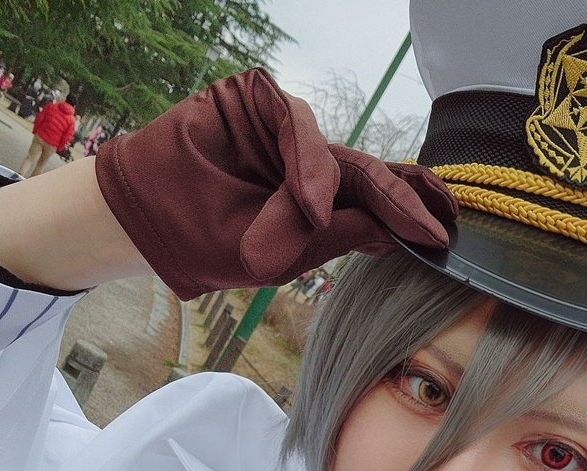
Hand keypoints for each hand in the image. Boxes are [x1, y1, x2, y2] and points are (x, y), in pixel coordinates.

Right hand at [94, 68, 456, 298]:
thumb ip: (329, 238)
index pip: (373, 205)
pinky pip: (296, 125)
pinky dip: (305, 162)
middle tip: (435, 221)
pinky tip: (307, 196)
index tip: (443, 236)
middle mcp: (308, 164)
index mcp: (316, 204)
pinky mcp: (257, 100)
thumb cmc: (205, 240)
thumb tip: (389, 231)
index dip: (408, 216)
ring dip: (335, 191)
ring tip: (318, 218)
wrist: (143, 217)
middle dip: (403, 198)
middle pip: (369, 175)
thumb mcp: (275, 255)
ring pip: (333, 153)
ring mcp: (285, 130)